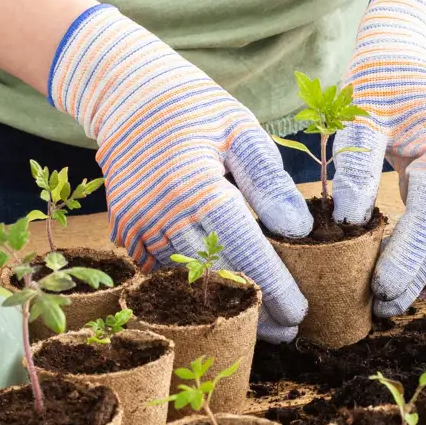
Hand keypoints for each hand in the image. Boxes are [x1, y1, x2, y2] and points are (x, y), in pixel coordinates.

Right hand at [50, 5, 311, 342]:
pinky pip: (162, 271)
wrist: (125, 94)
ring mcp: (137, 226)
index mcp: (194, 185)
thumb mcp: (240, 128)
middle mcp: (160, 213)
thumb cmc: (194, 108)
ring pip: (186, 282)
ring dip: (224, 303)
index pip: (242, 249)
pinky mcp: (125, 231)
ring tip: (262, 322)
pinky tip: (222, 298)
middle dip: (253, 308)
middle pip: (214, 276)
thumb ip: (269, 180)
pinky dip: (193, 287)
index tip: (300, 312)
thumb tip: (299, 229)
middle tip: (288, 330)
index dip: (272, 285)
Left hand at [332, 0, 425, 317]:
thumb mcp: (360, 109)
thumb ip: (356, 162)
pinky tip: (392, 274)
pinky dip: (416, 249)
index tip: (379, 289)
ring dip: (417, 268)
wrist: (403, 47)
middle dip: (414, 273)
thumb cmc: (379, 74)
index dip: (407, 256)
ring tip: (385, 303)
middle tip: (380, 309)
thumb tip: (348, 220)